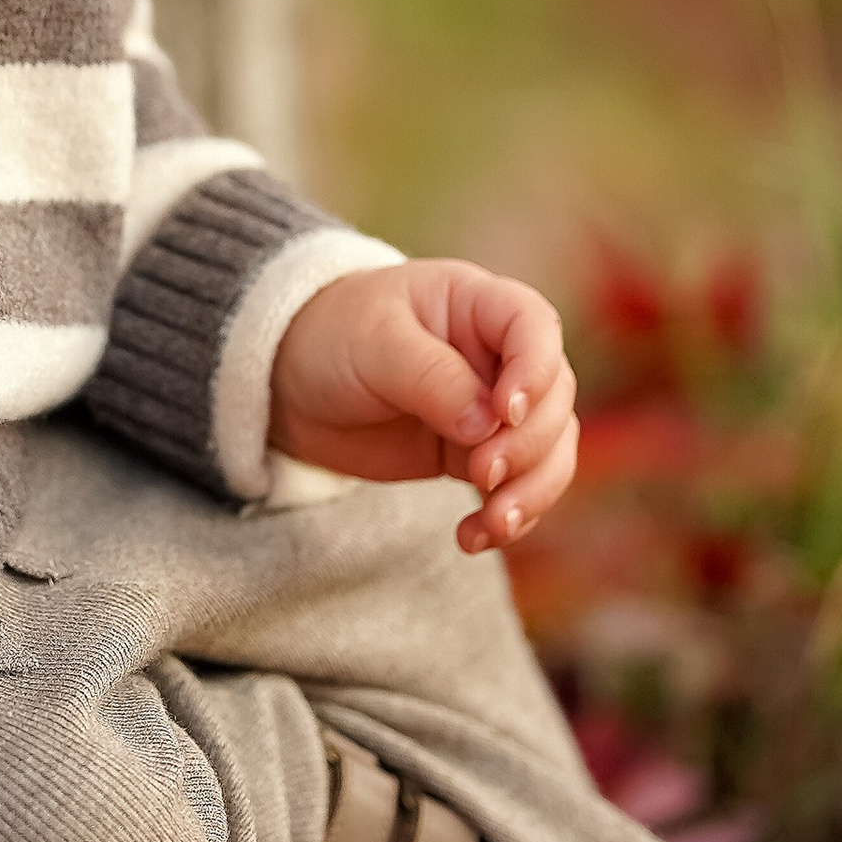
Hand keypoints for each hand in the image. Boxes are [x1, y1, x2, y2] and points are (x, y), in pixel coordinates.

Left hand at [268, 260, 579, 556]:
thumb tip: (487, 426)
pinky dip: (506, 518)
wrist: (288, 381)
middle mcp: (496, 355)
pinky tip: (472, 537)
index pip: (535, 327)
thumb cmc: (331, 337)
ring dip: (533, 493)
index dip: (536, 371)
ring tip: (492, 525)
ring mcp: (490, 408)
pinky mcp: (475, 454)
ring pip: (549, 451)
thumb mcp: (374, 344)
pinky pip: (516, 489)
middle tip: (482, 473)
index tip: (504, 413)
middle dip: (530, 445)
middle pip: (554, 399)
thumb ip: (432, 378)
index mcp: (476, 303)